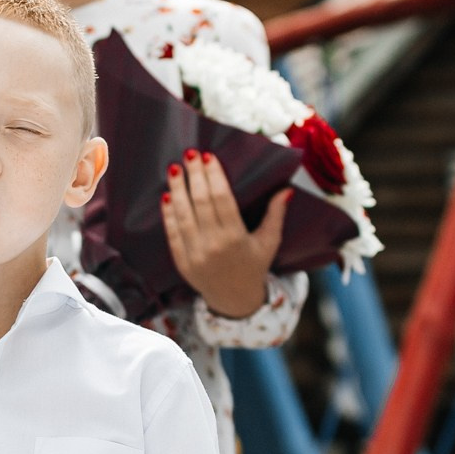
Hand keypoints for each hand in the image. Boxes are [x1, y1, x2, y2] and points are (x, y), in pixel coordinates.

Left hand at [162, 149, 287, 319]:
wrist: (234, 299)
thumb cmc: (254, 266)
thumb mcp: (269, 241)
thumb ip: (276, 214)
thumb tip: (287, 188)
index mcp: (236, 238)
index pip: (221, 199)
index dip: (213, 175)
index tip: (208, 156)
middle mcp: (214, 245)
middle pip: (201, 202)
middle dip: (194, 175)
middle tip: (190, 153)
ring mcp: (195, 254)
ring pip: (183, 215)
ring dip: (177, 189)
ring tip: (174, 168)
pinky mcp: (182, 262)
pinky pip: (172, 233)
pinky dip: (168, 214)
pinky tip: (167, 195)